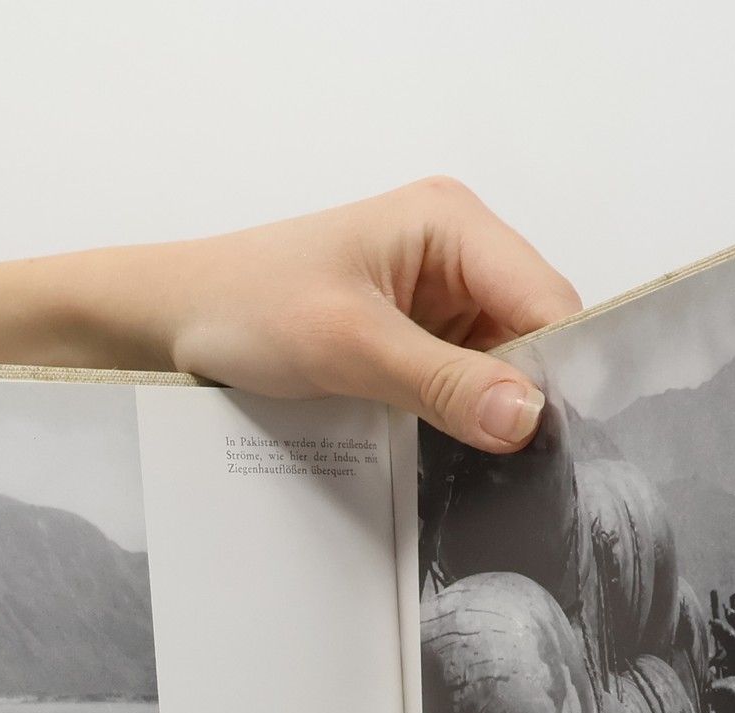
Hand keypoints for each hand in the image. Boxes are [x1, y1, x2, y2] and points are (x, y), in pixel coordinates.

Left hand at [133, 178, 583, 450]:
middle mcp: (457, 252)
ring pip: (505, 368)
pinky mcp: (418, 340)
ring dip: (492, 415)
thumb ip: (442, 383)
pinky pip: (466, 385)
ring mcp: (439, 298)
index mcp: (451, 222)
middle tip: (518, 468)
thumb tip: (528, 419)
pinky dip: (462, 420)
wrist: (175, 321)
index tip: (554, 443)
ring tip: (476, 462)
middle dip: (525, 397)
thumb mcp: (348, 346)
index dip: (560, 370)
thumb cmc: (246, 306)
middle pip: (535, 335)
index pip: (547, 298)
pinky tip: (449, 450)